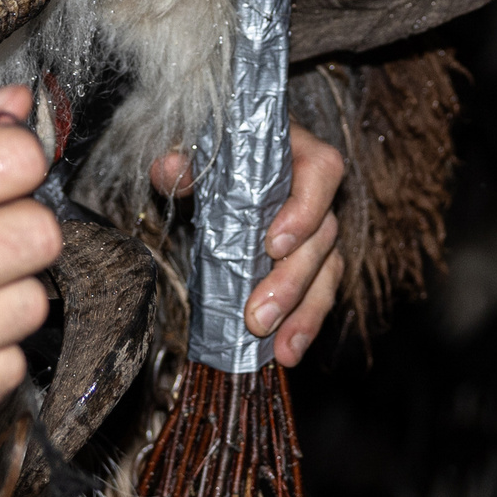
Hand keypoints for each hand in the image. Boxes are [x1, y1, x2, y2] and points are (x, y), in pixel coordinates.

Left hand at [147, 123, 344, 366]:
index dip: (305, 210)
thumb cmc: (217, 146)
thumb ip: (184, 159)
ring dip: (304, 314)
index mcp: (298, 150)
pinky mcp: (310, 257)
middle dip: (291, 283)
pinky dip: (302, 322)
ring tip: (283, 350)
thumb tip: (170, 167)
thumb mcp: (196, 146)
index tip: (273, 244)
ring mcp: (318, 226)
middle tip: (259, 317)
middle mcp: (317, 190)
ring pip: (327, 272)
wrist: (222, 152)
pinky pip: (317, 290)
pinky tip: (285, 351)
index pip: (321, 172)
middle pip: (323, 236)